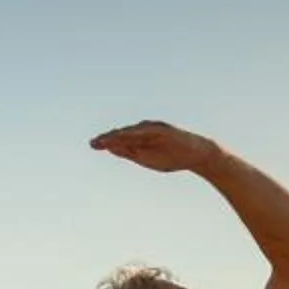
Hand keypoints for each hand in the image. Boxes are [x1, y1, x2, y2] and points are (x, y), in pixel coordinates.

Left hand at [90, 120, 218, 174]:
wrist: (196, 155)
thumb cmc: (172, 158)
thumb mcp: (147, 159)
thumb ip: (130, 153)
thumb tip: (112, 149)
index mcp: (139, 139)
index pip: (119, 140)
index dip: (106, 142)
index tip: (92, 145)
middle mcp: (143, 131)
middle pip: (122, 134)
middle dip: (108, 138)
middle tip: (92, 143)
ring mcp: (152, 129)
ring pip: (132, 132)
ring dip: (118, 135)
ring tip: (105, 140)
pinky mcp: (162, 129)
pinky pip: (146, 132)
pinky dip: (134, 134)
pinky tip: (124, 136)